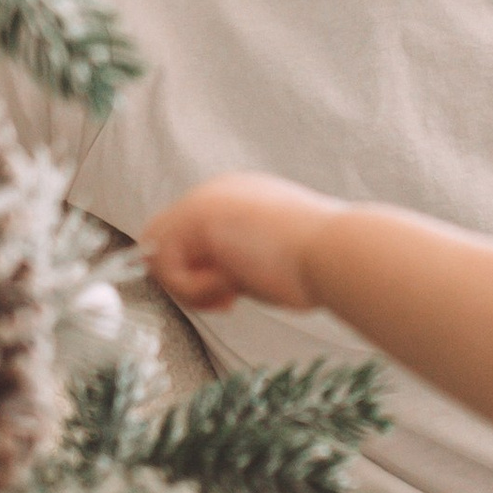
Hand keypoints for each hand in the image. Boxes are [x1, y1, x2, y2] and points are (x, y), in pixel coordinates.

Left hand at [142, 173, 338, 315]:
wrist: (333, 252)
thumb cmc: (315, 265)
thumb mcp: (268, 259)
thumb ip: (236, 262)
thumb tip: (211, 284)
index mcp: (240, 199)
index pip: (190, 239)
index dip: (202, 275)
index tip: (233, 297)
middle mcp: (218, 192)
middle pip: (166, 242)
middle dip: (187, 281)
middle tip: (225, 300)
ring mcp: (205, 199)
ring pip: (159, 255)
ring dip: (190, 288)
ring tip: (229, 295)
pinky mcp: (194, 215)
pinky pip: (166, 266)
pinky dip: (194, 289)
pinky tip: (231, 289)